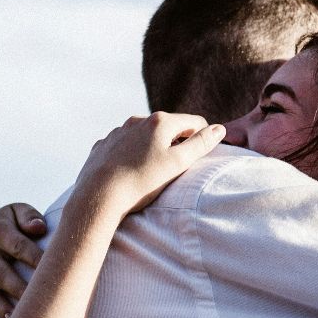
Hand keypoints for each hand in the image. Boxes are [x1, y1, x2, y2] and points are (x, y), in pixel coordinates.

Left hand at [73, 113, 224, 217]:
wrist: (98, 196)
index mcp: (160, 122)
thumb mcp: (178, 163)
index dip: (203, 137)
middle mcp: (137, 120)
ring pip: (144, 135)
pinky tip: (130, 171)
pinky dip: (132, 154)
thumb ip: (200, 144)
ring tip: (152, 172)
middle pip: (168, 127)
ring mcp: (118, 132)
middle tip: (178, 167)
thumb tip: (219, 129)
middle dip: (177, 142)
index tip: (202, 155)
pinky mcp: (103, 145)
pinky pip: (124, 145)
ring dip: (153, 147)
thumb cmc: (142, 181)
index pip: (194, 122)